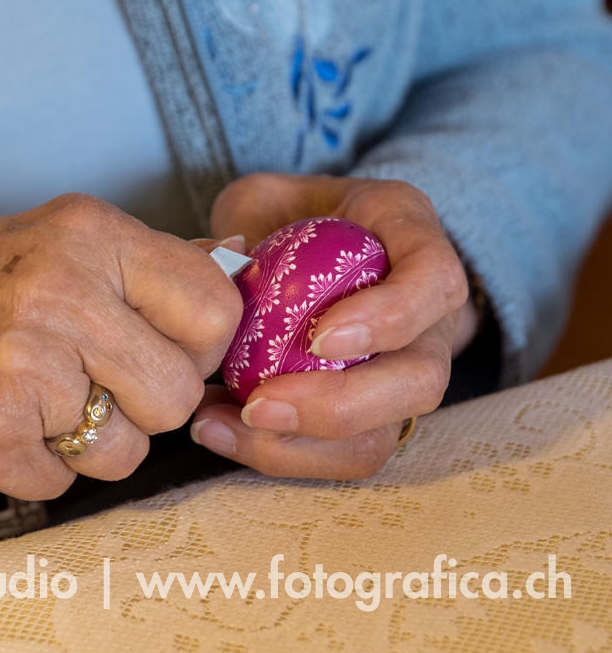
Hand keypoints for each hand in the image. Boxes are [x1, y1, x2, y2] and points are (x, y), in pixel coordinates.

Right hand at [0, 194, 242, 504]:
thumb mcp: (36, 243)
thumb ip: (127, 268)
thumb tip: (226, 278)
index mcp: (83, 234)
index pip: (214, 307)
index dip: (198, 348)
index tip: (164, 355)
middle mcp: (61, 292)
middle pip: (177, 394)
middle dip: (141, 408)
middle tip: (86, 390)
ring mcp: (25, 368)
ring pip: (127, 452)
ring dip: (84, 446)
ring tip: (27, 405)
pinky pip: (61, 485)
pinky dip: (30, 470)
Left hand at [190, 173, 476, 478]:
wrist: (310, 248)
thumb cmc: (289, 217)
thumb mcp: (264, 198)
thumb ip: (245, 218)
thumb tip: (220, 260)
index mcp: (411, 241)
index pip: (433, 282)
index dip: (388, 318)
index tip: (320, 339)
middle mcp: (428, 318)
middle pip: (419, 382)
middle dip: (337, 407)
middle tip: (257, 405)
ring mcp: (402, 375)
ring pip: (380, 436)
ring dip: (297, 447)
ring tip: (220, 425)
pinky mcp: (366, 419)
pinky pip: (337, 455)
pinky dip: (276, 453)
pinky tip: (219, 431)